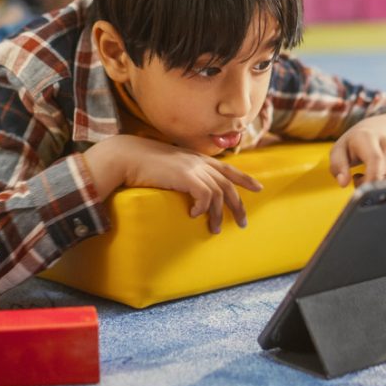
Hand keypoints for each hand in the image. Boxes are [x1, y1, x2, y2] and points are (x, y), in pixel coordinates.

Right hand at [86, 135, 261, 233]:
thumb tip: (190, 190)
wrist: (127, 156)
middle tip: (243, 223)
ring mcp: (193, 168)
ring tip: (215, 229)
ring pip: (218, 194)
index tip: (258, 188)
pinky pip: (205, 196)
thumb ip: (183, 173)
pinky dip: (202, 208)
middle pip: (228, 184)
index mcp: (197, 158)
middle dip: (238, 205)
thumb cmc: (143, 163)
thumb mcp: (169, 166)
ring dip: (218, 214)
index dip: (245, 178)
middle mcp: (199, 161)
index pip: (228, 168)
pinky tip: (193, 215)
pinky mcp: (185, 176)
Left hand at [328, 113, 385, 187]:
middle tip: (358, 178)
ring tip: (369, 173)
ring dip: (378, 185)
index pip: (375, 161)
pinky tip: (382, 173)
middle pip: (383, 176)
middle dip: (368, 185)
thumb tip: (343, 183)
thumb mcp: (339, 151)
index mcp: (368, 137)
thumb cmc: (354, 145)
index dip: (370, 180)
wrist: (377, 131)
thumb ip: (337, 166)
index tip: (362, 192)